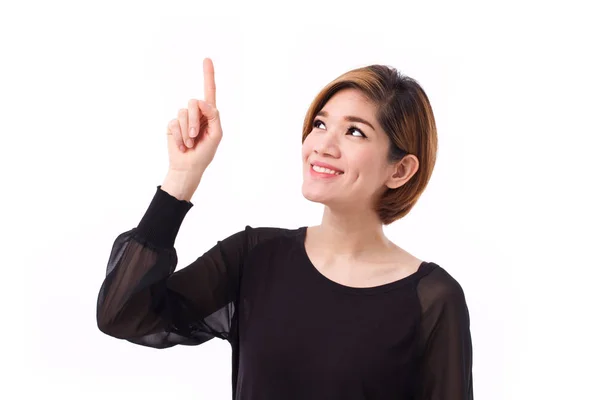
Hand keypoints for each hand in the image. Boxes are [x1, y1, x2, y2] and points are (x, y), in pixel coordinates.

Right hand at [166, 58, 222, 176]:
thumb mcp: (216, 135)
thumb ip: (213, 116)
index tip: (207, 59)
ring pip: (183, 112)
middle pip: (194, 102)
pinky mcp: (172, 125)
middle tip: (195, 135)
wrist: (188, 167)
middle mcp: (196, 113)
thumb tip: (201, 101)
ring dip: (187, 131)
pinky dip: (179, 136)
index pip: (210, 92)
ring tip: (189, 143)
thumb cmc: (205, 153)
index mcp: (209, 114)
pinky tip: (182, 146)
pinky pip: (174, 123)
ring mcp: (183, 118)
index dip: (208, 75)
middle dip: (195, 120)